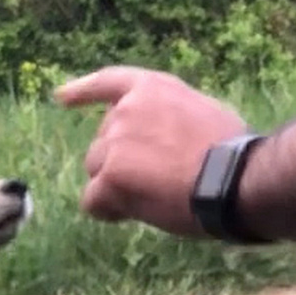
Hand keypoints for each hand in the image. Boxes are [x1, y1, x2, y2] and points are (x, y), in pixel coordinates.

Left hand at [55, 66, 249, 236]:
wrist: (235, 179)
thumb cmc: (234, 154)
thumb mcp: (204, 112)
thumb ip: (172, 117)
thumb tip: (165, 134)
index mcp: (152, 88)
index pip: (108, 82)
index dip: (82, 91)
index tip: (60, 98)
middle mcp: (126, 109)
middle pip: (101, 145)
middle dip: (121, 165)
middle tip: (161, 181)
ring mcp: (115, 140)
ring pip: (97, 174)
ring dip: (118, 188)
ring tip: (158, 195)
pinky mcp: (109, 174)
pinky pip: (93, 202)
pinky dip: (111, 211)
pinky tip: (140, 211)